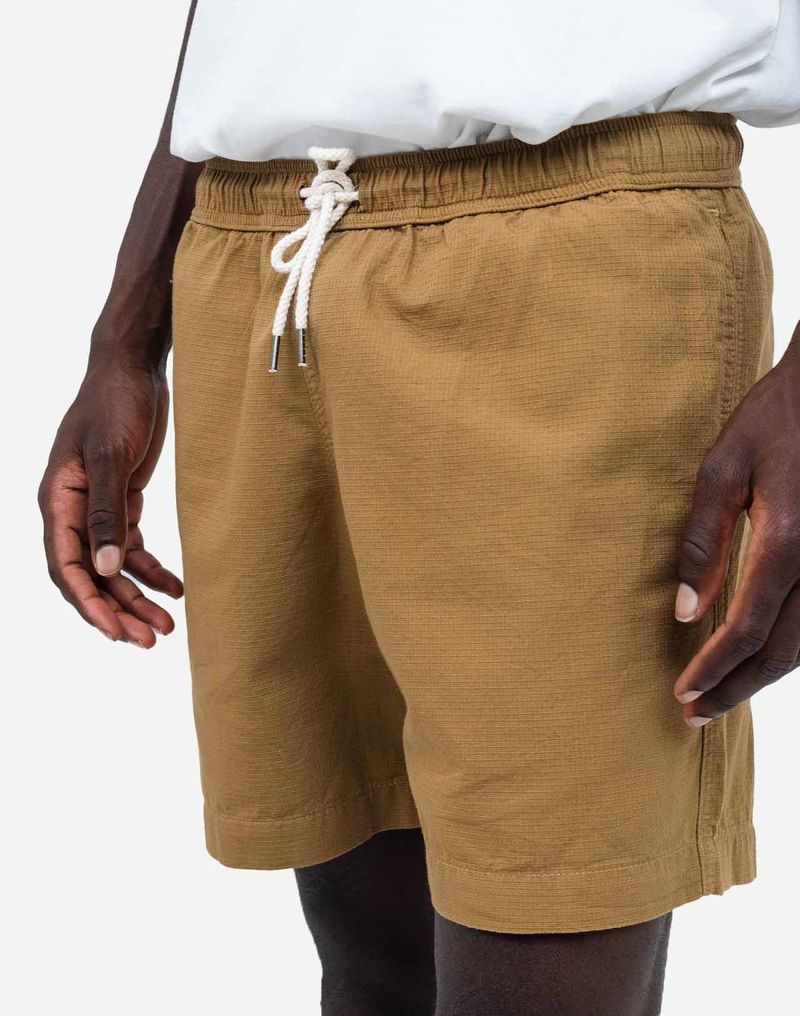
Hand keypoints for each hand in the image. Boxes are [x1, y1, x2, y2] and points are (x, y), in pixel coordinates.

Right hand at [39, 356, 182, 646]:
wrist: (134, 369)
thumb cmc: (115, 403)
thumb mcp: (111, 455)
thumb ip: (107, 512)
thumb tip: (104, 570)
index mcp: (57, 501)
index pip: (66, 566)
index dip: (89, 604)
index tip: (116, 633)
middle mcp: (72, 511)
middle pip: (91, 576)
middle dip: (118, 610)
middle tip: (151, 639)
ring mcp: (97, 509)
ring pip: (113, 568)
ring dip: (137, 597)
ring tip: (167, 625)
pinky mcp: (122, 502)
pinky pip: (133, 548)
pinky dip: (152, 570)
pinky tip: (177, 588)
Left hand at [673, 322, 799, 725]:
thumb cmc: (775, 418)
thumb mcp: (723, 469)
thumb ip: (703, 542)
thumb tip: (685, 612)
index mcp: (787, 541)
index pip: (746, 627)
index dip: (713, 668)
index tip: (681, 692)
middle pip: (783, 652)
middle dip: (736, 688)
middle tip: (694, 715)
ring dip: (764, 677)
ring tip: (721, 696)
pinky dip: (790, 649)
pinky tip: (759, 657)